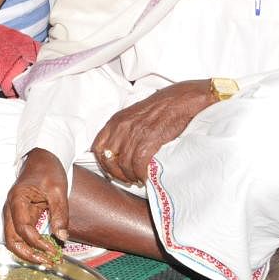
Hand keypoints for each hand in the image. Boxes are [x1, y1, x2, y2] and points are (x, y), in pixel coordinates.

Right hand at [3, 148, 70, 264]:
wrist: (42, 157)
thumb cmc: (48, 170)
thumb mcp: (57, 189)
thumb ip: (59, 213)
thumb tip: (61, 237)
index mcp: (17, 200)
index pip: (23, 229)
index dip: (38, 243)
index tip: (54, 250)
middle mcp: (11, 208)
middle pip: (11, 239)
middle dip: (28, 254)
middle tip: (48, 262)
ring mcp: (15, 212)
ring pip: (14, 239)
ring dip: (28, 252)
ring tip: (47, 260)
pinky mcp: (22, 215)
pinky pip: (21, 234)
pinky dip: (31, 245)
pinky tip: (45, 250)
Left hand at [90, 79, 212, 184]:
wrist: (180, 100)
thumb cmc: (159, 109)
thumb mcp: (134, 116)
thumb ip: (123, 131)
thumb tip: (117, 151)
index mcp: (116, 121)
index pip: (98, 147)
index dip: (103, 163)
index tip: (111, 171)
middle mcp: (121, 126)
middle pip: (109, 159)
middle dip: (116, 173)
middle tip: (126, 179)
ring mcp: (135, 132)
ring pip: (124, 164)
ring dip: (130, 176)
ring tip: (138, 179)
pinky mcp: (149, 139)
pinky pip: (138, 163)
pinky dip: (141, 174)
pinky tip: (146, 177)